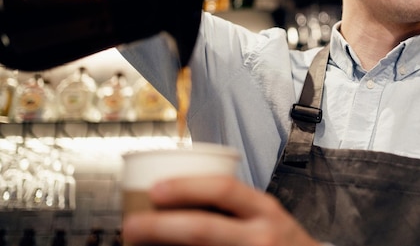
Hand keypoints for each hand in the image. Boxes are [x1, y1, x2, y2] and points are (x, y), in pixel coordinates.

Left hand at [122, 175, 322, 245]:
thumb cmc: (280, 240)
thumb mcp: (265, 213)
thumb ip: (232, 204)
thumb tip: (175, 193)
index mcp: (264, 209)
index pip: (224, 190)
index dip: (186, 187)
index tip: (155, 188)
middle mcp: (260, 237)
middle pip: (203, 229)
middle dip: (159, 227)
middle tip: (131, 225)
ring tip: (139, 245)